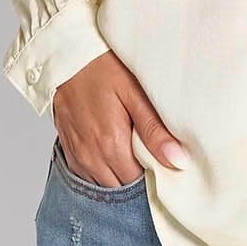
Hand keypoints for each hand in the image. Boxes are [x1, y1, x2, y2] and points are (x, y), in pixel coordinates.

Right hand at [51, 51, 187, 186]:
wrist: (68, 57)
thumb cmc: (103, 69)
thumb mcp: (135, 94)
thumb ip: (155, 131)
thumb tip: (178, 160)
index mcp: (111, 145)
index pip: (140, 183)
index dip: (155, 176)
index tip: (164, 164)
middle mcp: (91, 156)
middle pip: (122, 188)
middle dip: (138, 179)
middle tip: (151, 158)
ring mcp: (77, 156)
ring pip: (104, 185)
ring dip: (120, 176)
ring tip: (132, 155)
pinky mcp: (69, 151)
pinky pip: (87, 177)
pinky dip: (102, 172)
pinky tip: (112, 155)